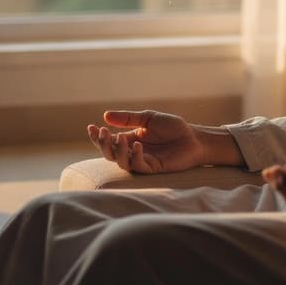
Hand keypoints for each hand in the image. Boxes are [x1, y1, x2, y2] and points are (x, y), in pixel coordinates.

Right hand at [87, 110, 206, 173]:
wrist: (194, 137)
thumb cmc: (173, 127)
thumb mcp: (148, 118)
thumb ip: (128, 118)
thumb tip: (105, 115)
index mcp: (130, 140)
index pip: (109, 141)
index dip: (97, 136)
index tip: (91, 127)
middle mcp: (133, 152)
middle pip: (110, 154)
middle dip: (103, 144)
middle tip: (103, 132)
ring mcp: (142, 161)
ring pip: (121, 162)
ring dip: (117, 150)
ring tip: (120, 137)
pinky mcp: (153, 168)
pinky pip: (139, 166)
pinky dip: (135, 156)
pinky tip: (136, 144)